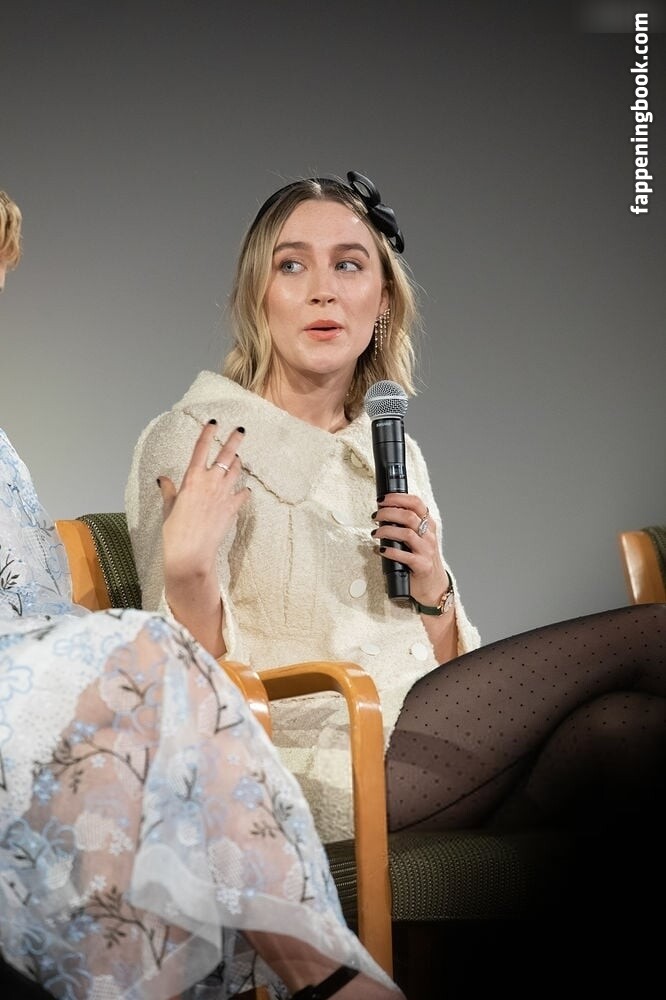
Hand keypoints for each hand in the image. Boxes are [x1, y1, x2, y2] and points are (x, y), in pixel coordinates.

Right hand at [157, 420, 249, 657]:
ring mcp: (224, 494)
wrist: (191, 553)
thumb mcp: (169, 507)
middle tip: (240, 430)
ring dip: (238, 464)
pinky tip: (244, 490)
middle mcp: (210, 482)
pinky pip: (243, 494)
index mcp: (192, 478)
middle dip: (234, 440)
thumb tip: (162, 479)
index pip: (200, 449)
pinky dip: (243, 491)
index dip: (207, 433)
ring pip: (236, 471)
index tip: (213, 422)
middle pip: (226, 455)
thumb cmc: (175, 531)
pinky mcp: (232, 508)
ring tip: (238, 458)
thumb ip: (169, 490)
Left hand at [372, 493, 448, 606]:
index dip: (398, 498)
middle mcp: (429, 536)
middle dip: (388, 512)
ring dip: (387, 530)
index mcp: (428, 525)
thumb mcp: (417, 539)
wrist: (433, 585)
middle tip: (375, 516)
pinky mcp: (422, 566)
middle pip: (409, 515)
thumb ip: (405, 526)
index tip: (382, 499)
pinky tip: (382, 550)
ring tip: (375, 533)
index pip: (416, 503)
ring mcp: (427, 550)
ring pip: (407, 533)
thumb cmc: (421, 560)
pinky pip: (405, 556)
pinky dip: (391, 551)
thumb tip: (382, 515)